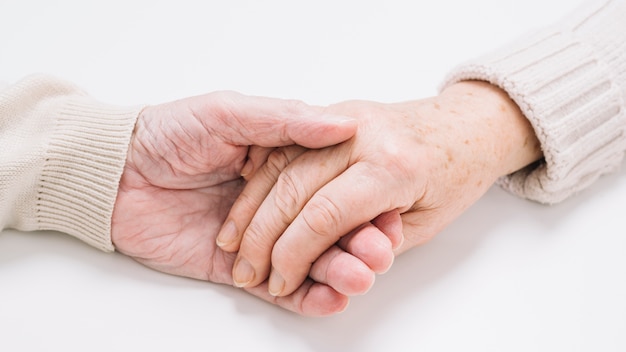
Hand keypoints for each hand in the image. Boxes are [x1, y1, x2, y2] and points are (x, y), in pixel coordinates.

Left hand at [110, 91, 396, 315]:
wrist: (114, 173)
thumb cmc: (167, 133)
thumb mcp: (229, 113)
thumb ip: (286, 121)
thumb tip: (343, 123)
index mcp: (284, 163)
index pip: (334, 187)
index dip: (365, 204)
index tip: (389, 215)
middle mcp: (277, 203)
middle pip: (329, 229)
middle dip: (358, 243)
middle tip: (379, 254)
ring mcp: (260, 239)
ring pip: (310, 261)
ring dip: (339, 272)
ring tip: (360, 277)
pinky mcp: (238, 269)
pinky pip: (278, 288)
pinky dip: (306, 297)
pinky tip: (331, 299)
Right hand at [218, 81, 542, 295]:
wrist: (469, 124)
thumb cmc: (456, 174)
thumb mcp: (426, 223)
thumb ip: (376, 242)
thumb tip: (332, 265)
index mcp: (393, 165)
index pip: (325, 216)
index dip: (294, 255)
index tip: (279, 281)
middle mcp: (364, 135)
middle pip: (294, 190)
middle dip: (262, 237)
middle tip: (247, 270)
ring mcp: (346, 118)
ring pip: (280, 165)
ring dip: (251, 209)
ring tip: (233, 245)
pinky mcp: (334, 112)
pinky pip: (285, 145)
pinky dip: (262, 178)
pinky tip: (247, 207)